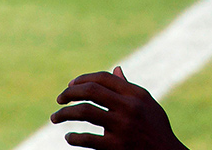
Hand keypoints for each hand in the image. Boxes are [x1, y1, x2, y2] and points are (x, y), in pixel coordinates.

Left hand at [50, 66, 188, 149]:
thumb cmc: (156, 129)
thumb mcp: (148, 104)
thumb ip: (129, 88)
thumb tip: (116, 70)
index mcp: (136, 94)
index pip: (103, 78)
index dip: (83, 79)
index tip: (70, 86)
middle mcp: (129, 107)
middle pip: (91, 91)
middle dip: (69, 93)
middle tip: (59, 100)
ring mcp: (122, 127)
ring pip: (84, 112)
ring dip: (64, 114)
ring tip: (55, 118)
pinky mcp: (116, 147)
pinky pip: (87, 139)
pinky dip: (74, 137)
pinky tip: (70, 137)